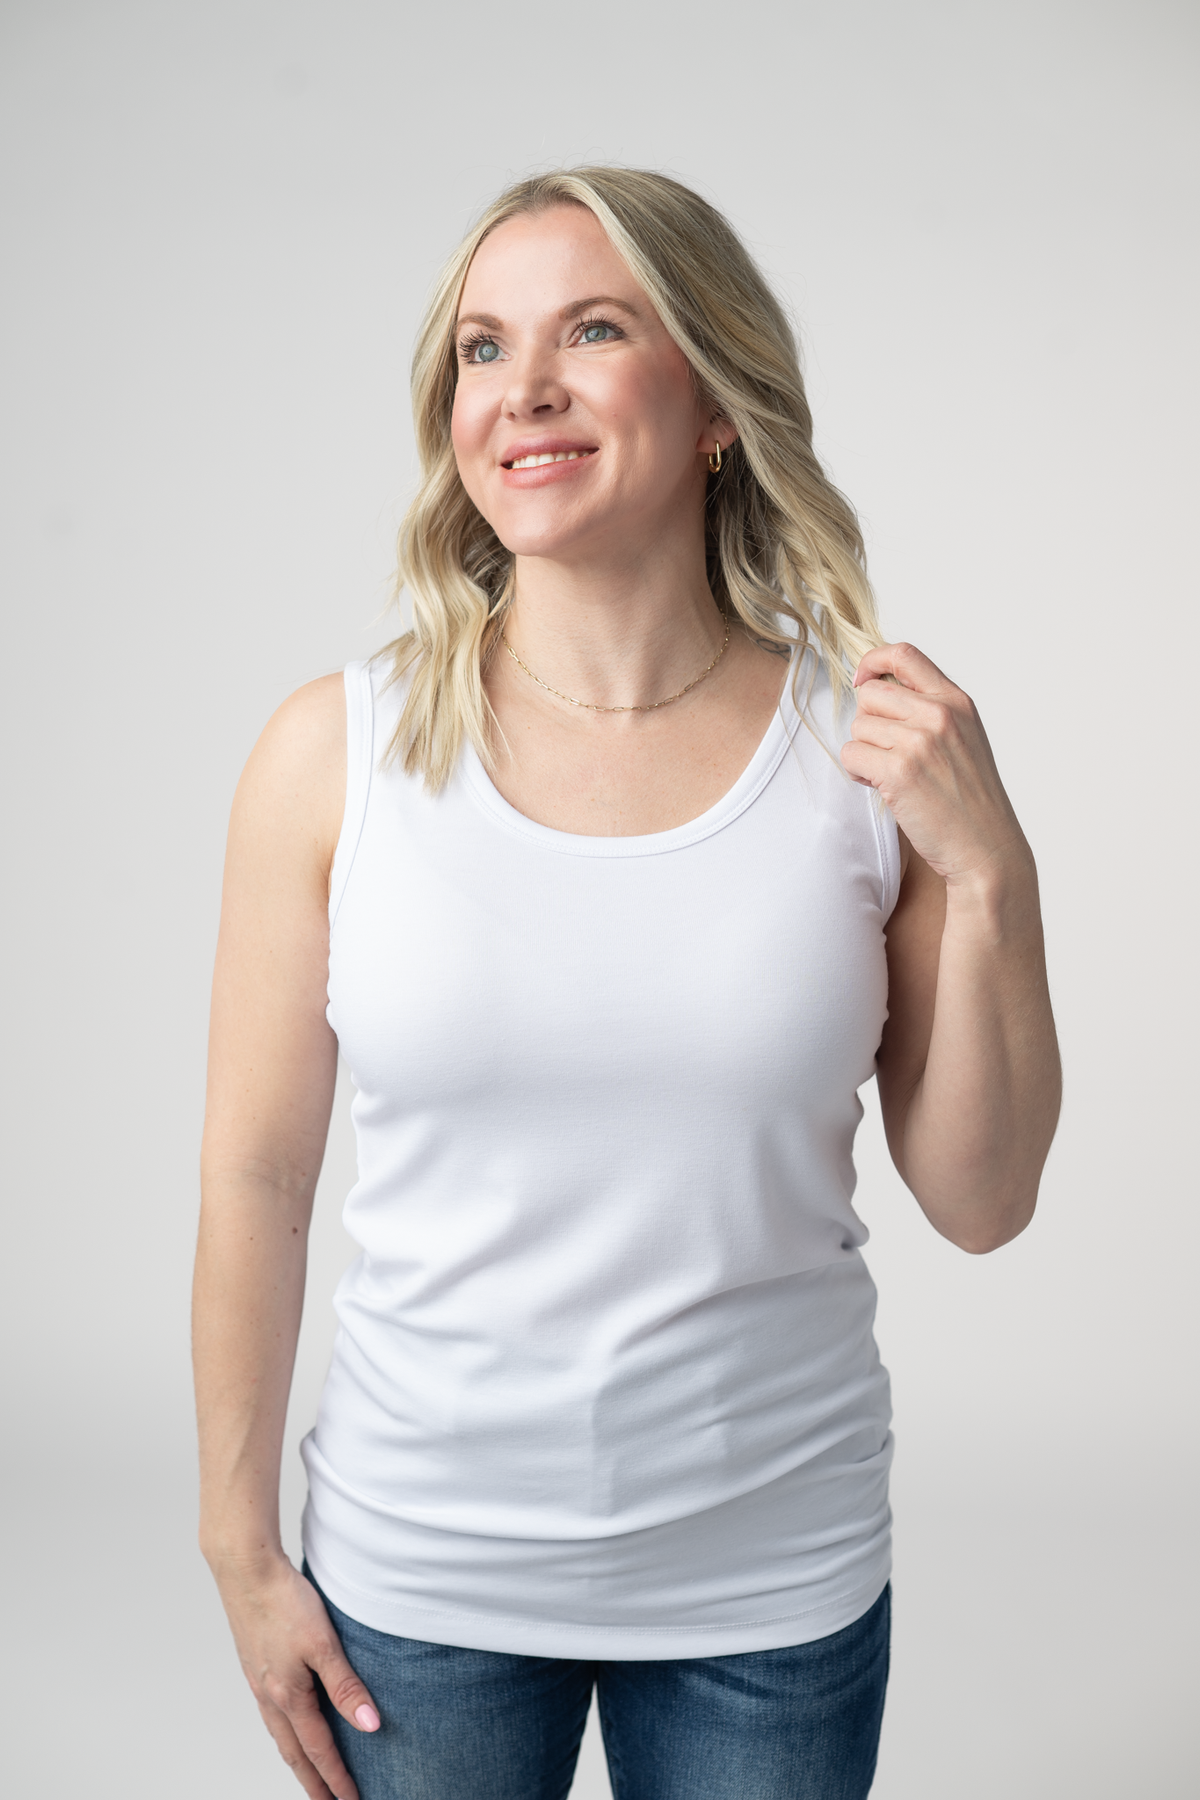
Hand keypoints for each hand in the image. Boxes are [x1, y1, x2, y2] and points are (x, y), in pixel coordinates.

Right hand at [213, 1553, 379, 1799]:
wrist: (246, 1569)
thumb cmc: (285, 1601)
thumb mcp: (324, 1644)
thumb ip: (346, 1686)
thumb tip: (370, 1726)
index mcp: (289, 1696)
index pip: (319, 1750)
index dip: (337, 1778)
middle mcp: (270, 1696)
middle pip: (295, 1753)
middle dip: (313, 1783)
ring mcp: (258, 1682)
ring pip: (281, 1736)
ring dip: (298, 1761)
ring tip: (311, 1776)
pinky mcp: (254, 1666)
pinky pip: (271, 1715)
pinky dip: (285, 1734)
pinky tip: (290, 1726)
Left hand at [842, 642, 1029, 889]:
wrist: (986, 847)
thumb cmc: (970, 799)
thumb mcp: (964, 738)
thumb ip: (931, 710)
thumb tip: (876, 689)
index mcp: (957, 701)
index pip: (904, 654)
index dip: (873, 661)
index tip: (862, 679)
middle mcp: (940, 714)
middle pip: (871, 694)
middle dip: (869, 723)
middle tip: (886, 751)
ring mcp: (919, 742)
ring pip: (858, 727)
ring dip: (865, 752)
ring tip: (890, 774)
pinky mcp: (898, 772)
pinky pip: (852, 755)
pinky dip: (859, 774)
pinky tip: (881, 787)